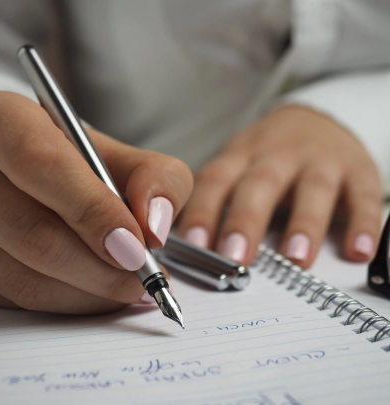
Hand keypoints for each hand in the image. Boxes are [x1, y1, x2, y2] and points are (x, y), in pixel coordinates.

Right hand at [0, 91, 192, 313]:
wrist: (39, 179)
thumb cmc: (83, 164)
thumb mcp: (129, 157)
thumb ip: (157, 179)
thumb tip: (153, 226)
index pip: (40, 164)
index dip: (92, 210)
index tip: (136, 245)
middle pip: (30, 230)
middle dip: (99, 266)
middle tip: (143, 276)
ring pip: (23, 276)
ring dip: (88, 291)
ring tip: (128, 286)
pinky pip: (14, 299)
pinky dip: (67, 303)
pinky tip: (95, 290)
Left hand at [179, 105, 381, 267]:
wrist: (315, 120)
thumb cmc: (267, 156)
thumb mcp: (236, 166)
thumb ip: (215, 202)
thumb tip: (188, 249)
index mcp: (241, 156)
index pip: (215, 181)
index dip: (203, 210)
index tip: (194, 244)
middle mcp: (278, 155)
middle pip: (260, 183)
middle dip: (246, 220)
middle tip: (235, 256)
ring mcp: (319, 160)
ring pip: (313, 189)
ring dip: (304, 224)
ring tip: (295, 259)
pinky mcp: (357, 169)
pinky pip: (363, 196)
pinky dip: (363, 223)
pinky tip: (358, 250)